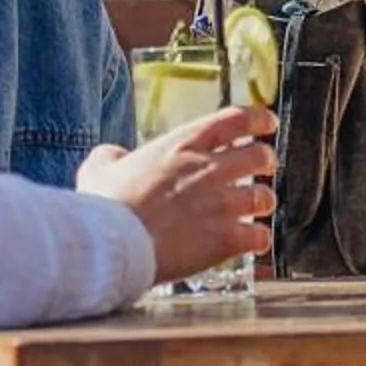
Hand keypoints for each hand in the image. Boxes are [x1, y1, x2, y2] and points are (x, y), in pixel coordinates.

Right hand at [75, 105, 274, 285]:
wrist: (113, 245)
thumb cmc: (104, 206)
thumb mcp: (98, 169)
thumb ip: (110, 156)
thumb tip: (113, 155)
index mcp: (182, 145)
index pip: (235, 120)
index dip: (257, 119)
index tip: (267, 123)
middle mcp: (209, 169)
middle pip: (258, 155)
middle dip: (266, 160)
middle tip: (266, 165)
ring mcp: (221, 204)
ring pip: (263, 196)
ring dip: (263, 201)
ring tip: (260, 206)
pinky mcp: (225, 239)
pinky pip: (258, 235)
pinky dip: (259, 238)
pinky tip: (253, 242)